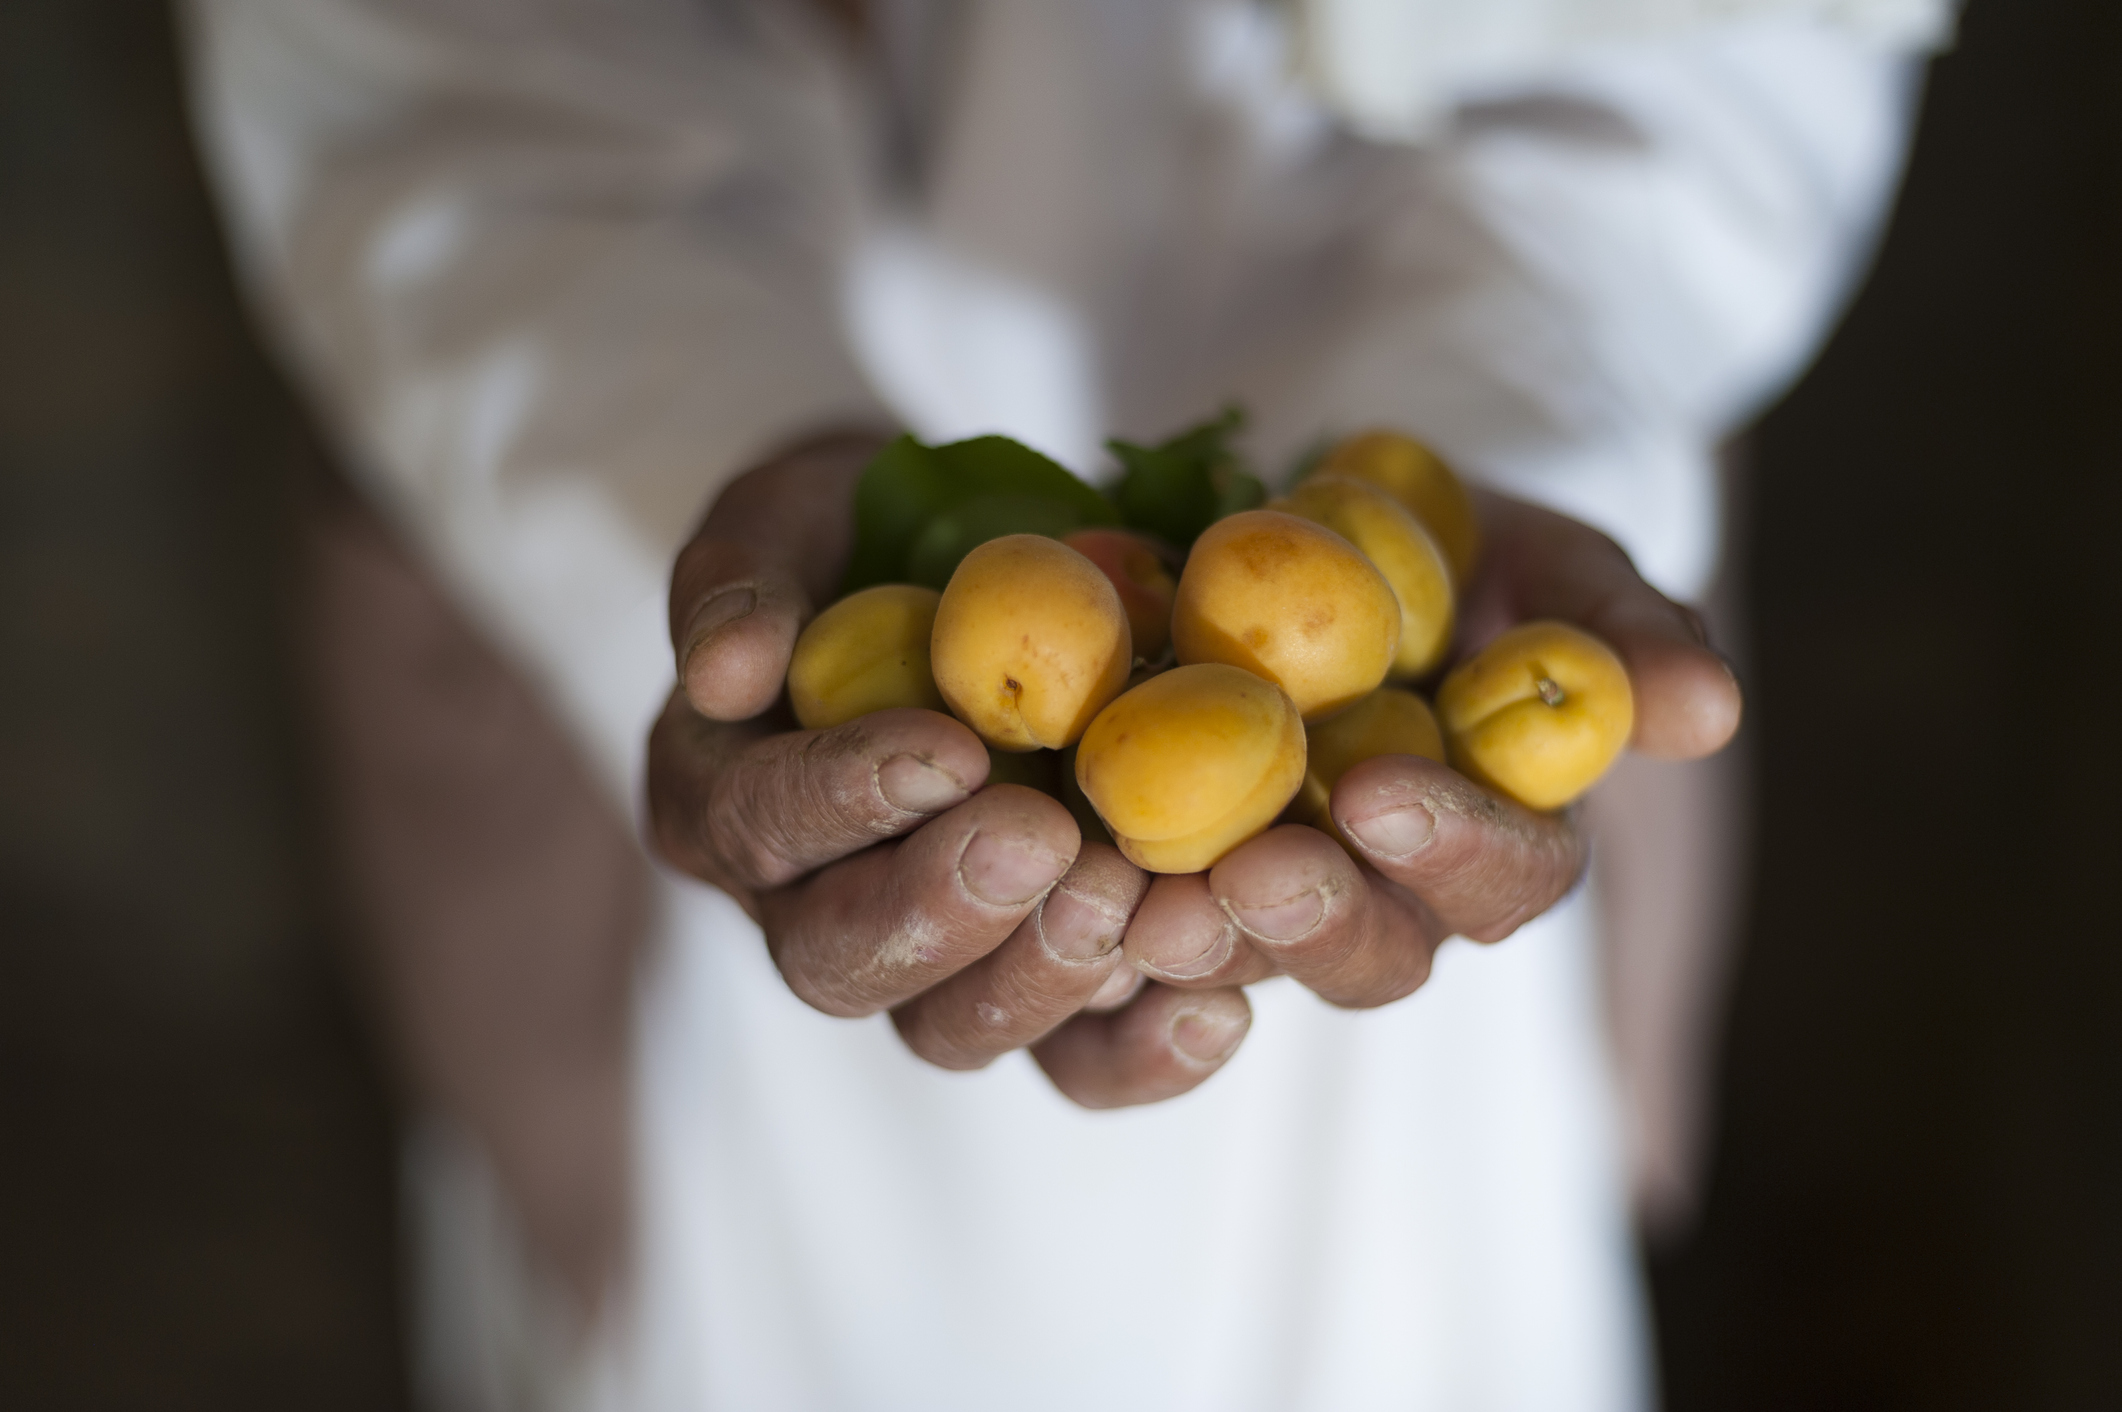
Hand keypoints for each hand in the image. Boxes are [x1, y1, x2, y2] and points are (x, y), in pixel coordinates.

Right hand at [647, 434, 1250, 1108]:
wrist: (973, 566)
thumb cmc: (862, 534)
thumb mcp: (786, 512)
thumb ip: (741, 574)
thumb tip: (725, 672)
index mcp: (728, 802)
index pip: (758, 826)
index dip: (846, 799)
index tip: (950, 750)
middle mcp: (808, 908)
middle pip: (845, 965)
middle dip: (947, 912)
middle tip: (1047, 842)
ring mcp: (927, 961)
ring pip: (955, 1029)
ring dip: (1049, 976)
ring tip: (1136, 901)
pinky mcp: (1037, 978)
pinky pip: (1076, 1059)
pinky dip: (1144, 1048)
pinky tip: (1215, 1007)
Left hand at [1116, 488, 1740, 1007]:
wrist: (1313, 525)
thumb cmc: (1460, 550)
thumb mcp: (1551, 562)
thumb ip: (1620, 633)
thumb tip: (1708, 709)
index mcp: (1496, 843)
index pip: (1504, 881)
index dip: (1452, 849)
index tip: (1382, 790)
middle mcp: (1384, 896)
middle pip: (1370, 955)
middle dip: (1314, 920)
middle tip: (1251, 870)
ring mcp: (1266, 893)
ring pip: (1240, 961)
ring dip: (1191, 941)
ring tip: (1137, 895)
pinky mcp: (1157, 873)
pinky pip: (1123, 931)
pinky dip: (1090, 917)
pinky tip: (1052, 872)